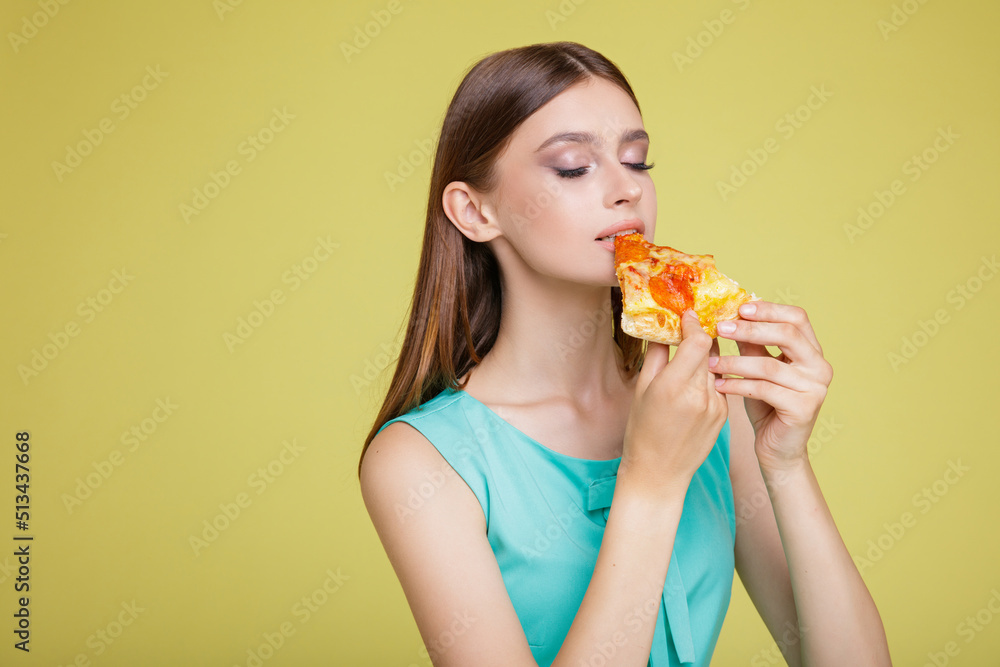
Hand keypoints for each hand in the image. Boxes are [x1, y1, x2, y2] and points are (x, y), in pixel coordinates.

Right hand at [621, 309, 728, 497]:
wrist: (659, 473)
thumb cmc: (642, 431)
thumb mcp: (642, 389)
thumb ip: (657, 355)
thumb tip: (665, 327)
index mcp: (673, 387)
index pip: (698, 341)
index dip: (694, 324)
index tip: (686, 315)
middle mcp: (698, 395)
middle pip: (710, 349)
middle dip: (701, 333)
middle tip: (693, 322)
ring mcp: (715, 406)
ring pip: (716, 365)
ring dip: (706, 354)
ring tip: (693, 349)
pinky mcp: (724, 414)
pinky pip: (719, 384)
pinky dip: (709, 376)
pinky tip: (695, 380)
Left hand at [710, 301, 833, 472]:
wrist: (777, 450)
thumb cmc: (767, 405)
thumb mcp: (758, 368)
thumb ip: (752, 343)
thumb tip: (733, 312)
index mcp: (813, 351)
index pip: (798, 317)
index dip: (769, 309)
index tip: (739, 307)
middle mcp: (820, 367)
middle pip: (787, 334)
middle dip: (750, 328)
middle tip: (720, 327)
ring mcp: (815, 388)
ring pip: (769, 365)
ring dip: (734, 361)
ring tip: (710, 362)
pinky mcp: (803, 408)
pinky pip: (763, 389)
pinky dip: (737, 385)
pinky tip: (718, 384)